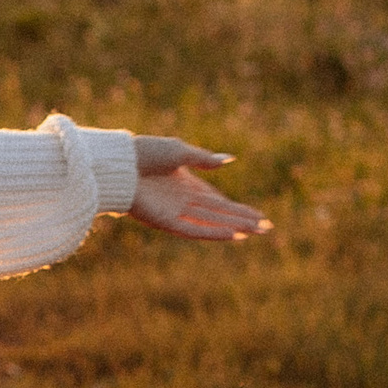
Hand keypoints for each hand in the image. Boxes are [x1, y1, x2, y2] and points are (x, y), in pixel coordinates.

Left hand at [127, 136, 270, 242]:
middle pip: (219, 214)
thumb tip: (229, 160)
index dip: (238, 209)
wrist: (120, 164)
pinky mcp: (165, 221)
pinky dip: (213, 233)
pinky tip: (232, 235)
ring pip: (211, 223)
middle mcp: (183, 201)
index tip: (258, 215)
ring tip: (255, 232)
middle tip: (266, 228)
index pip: (218, 201)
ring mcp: (175, 212)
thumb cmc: (145, 154)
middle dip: (242, 220)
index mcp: (186, 185)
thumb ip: (204, 159)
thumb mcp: (179, 152)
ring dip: (233, 227)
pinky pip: (193, 230)